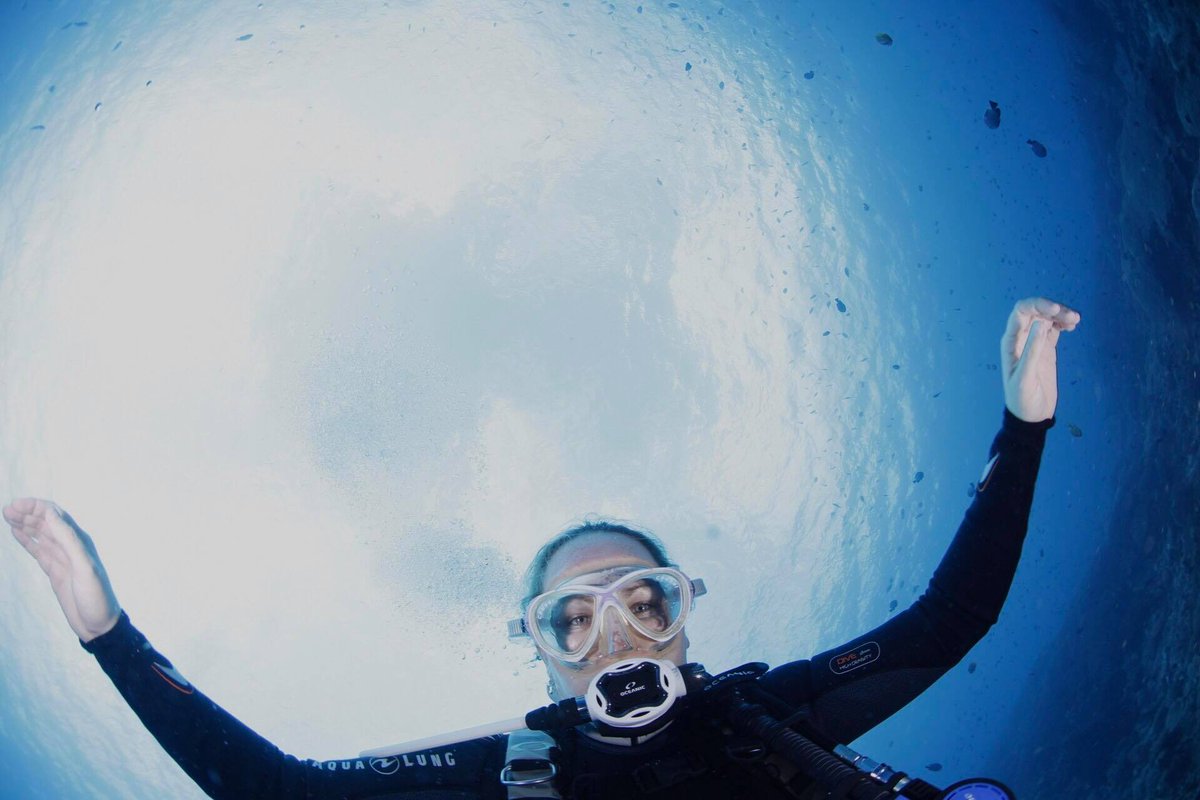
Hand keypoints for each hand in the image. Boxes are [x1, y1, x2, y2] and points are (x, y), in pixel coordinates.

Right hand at [4, 498, 121, 642]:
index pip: (55, 516)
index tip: (15, 506)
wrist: (99, 624)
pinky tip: (16, 532)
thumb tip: (51, 515)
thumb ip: (68, 541)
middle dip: (27, 512)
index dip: (36, 507)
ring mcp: (62, 558)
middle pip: (46, 522)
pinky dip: (27, 540)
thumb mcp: (84, 567)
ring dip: (25, 523)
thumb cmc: (96, 597)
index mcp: (79, 542)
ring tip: (7, 516)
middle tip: (6, 510)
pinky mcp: (55, 570)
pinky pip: (39, 550)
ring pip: (41, 534)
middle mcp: (70, 546)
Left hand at [1000, 297, 1080, 422]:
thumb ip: (1032, 351)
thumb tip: (1041, 323)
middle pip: (1034, 311)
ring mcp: (1033, 343)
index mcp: (1011, 342)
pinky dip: (1062, 323)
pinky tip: (1072, 326)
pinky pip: (1053, 329)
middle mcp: (1020, 338)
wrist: (1031, 416)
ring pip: (1045, 318)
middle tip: (1073, 317)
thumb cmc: (1023, 400)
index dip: (1038, 305)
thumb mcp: (1026, 378)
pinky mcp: (1045, 350)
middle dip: (1053, 308)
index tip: (1058, 310)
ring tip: (1076, 320)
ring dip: (1060, 314)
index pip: (1021, 312)